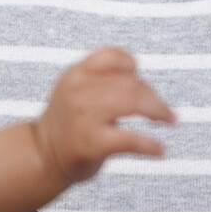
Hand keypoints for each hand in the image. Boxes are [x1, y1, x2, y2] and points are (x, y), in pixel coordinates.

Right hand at [32, 47, 176, 185]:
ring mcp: (85, 117)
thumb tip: (140, 78)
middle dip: (152, 95)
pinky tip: (160, 150)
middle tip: (163, 110)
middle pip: (129, 82)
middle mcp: (78, 91)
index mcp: (75, 74)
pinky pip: (130, 139)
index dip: (132, 65)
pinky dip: (150, 145)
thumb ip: (100, 79)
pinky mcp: (92, 143)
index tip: (139, 78)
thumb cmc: (66, 123)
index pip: (111, 56)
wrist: (41, 155)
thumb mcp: (73, 89)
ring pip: (132, 102)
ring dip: (158, 110)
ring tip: (168, 120)